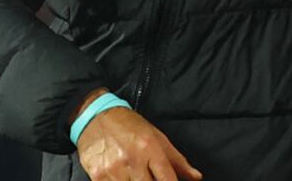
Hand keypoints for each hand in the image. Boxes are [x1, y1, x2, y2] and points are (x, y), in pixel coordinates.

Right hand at [77, 107, 201, 180]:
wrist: (95, 116)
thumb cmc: (129, 126)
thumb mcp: (157, 137)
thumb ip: (177, 161)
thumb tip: (196, 177)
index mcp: (150, 148)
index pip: (168, 179)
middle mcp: (133, 159)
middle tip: (150, 177)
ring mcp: (114, 169)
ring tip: (137, 176)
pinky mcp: (98, 176)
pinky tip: (124, 178)